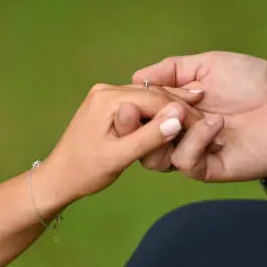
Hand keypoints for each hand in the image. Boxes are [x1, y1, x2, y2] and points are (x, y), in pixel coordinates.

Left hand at [36, 84, 208, 208]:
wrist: (58, 177)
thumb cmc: (85, 171)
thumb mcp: (119, 157)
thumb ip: (148, 137)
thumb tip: (178, 118)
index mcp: (108, 98)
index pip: (154, 100)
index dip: (181, 112)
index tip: (205, 124)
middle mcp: (106, 89)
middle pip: (152, 95)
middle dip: (179, 106)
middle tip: (208, 116)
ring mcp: (106, 94)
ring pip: (147, 98)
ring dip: (171, 107)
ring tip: (199, 111)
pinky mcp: (108, 103)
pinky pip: (139, 104)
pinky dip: (157, 111)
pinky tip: (176, 115)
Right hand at [132, 51, 266, 181]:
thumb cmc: (252, 80)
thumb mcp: (208, 64)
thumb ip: (173, 70)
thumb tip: (135, 76)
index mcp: (173, 109)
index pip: (138, 116)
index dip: (127, 110)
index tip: (123, 99)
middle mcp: (178, 133)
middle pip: (138, 142)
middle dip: (132, 127)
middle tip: (136, 110)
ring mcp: (194, 152)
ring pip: (155, 158)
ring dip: (164, 132)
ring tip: (184, 112)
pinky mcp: (212, 167)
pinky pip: (187, 163)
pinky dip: (195, 141)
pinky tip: (215, 123)